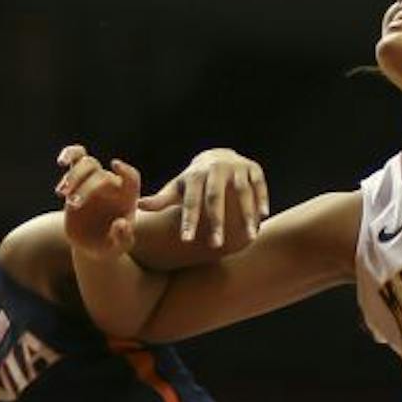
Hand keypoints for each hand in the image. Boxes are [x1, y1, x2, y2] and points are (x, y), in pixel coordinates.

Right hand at [55, 146, 141, 253]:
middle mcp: (112, 186)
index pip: (131, 177)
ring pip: (87, 163)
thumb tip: (122, 224)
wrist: (91, 245)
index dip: (125, 171)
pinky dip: (69, 155)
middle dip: (86, 187)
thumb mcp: (119, 247)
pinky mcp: (78, 180)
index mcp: (127, 198)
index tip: (115, 165)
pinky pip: (76, 158)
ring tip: (63, 194)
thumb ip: (123, 237)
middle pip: (102, 174)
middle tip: (74, 204)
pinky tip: (61, 163)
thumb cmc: (109, 246)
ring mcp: (95, 180)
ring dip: (74, 176)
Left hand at [141, 148, 268, 250]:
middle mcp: (216, 168)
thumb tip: (138, 206)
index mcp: (195, 174)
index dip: (189, 220)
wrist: (218, 156)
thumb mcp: (179, 188)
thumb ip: (161, 200)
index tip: (186, 240)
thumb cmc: (195, 182)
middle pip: (215, 197)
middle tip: (216, 245)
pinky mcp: (254, 169)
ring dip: (246, 214)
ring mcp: (237, 167)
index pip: (191, 200)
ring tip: (251, 236)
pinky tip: (262, 218)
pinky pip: (259, 185)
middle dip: (216, 221)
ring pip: (242, 192)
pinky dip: (262, 200)